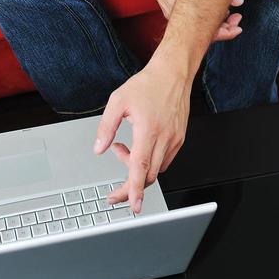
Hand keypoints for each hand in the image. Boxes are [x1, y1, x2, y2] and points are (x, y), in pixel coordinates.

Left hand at [94, 52, 189, 212]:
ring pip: (156, 170)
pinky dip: (149, 162)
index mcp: (148, 129)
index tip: (133, 205)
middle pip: (148, 175)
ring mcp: (174, 140)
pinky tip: (140, 146)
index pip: (140, 167)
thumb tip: (98, 149)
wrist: (173, 73)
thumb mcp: (118, 101)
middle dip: (130, 186)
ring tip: (123, 148)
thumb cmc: (147, 84)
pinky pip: (164, 161)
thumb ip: (106, 127)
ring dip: (137, 168)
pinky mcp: (179, 139)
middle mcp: (164, 138)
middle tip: (113, 188)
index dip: (134, 189)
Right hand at [136, 0, 243, 42]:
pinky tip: (213, 6)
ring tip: (228, 10)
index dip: (228, 32)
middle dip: (224, 26)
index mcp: (187, 15)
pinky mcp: (172, 11)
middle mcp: (180, 20)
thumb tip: (240, 2)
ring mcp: (175, 16)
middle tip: (237, 18)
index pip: (211, 34)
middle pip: (206, 32)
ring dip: (215, 20)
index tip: (239, 26)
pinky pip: (192, 20)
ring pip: (199, 25)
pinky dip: (204, 16)